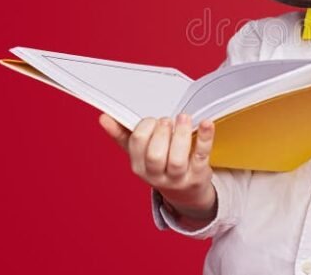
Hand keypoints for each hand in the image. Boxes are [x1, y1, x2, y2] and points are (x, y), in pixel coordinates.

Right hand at [98, 113, 216, 221]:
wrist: (187, 193)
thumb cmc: (161, 166)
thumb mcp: (140, 155)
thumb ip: (122, 135)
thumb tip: (104, 118)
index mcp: (139, 167)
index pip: (137, 144)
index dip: (145, 127)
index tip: (154, 120)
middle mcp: (157, 175)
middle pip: (155, 155)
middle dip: (161, 132)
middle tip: (168, 120)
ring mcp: (179, 177)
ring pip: (177, 159)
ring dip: (180, 134)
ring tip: (183, 118)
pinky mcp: (199, 174)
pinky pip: (202, 155)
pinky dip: (205, 137)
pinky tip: (206, 123)